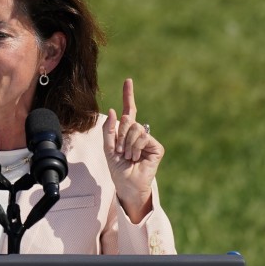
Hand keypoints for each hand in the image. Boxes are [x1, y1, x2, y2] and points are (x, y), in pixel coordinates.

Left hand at [101, 78, 163, 221]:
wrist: (127, 184)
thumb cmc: (118, 168)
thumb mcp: (107, 148)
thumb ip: (109, 130)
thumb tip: (114, 111)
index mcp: (127, 132)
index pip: (129, 110)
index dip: (129, 95)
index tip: (128, 81)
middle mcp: (139, 133)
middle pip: (128, 121)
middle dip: (120, 136)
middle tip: (120, 152)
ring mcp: (149, 139)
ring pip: (135, 129)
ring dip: (127, 144)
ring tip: (128, 156)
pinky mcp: (156, 147)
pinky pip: (143, 137)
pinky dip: (135, 147)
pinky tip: (136, 157)